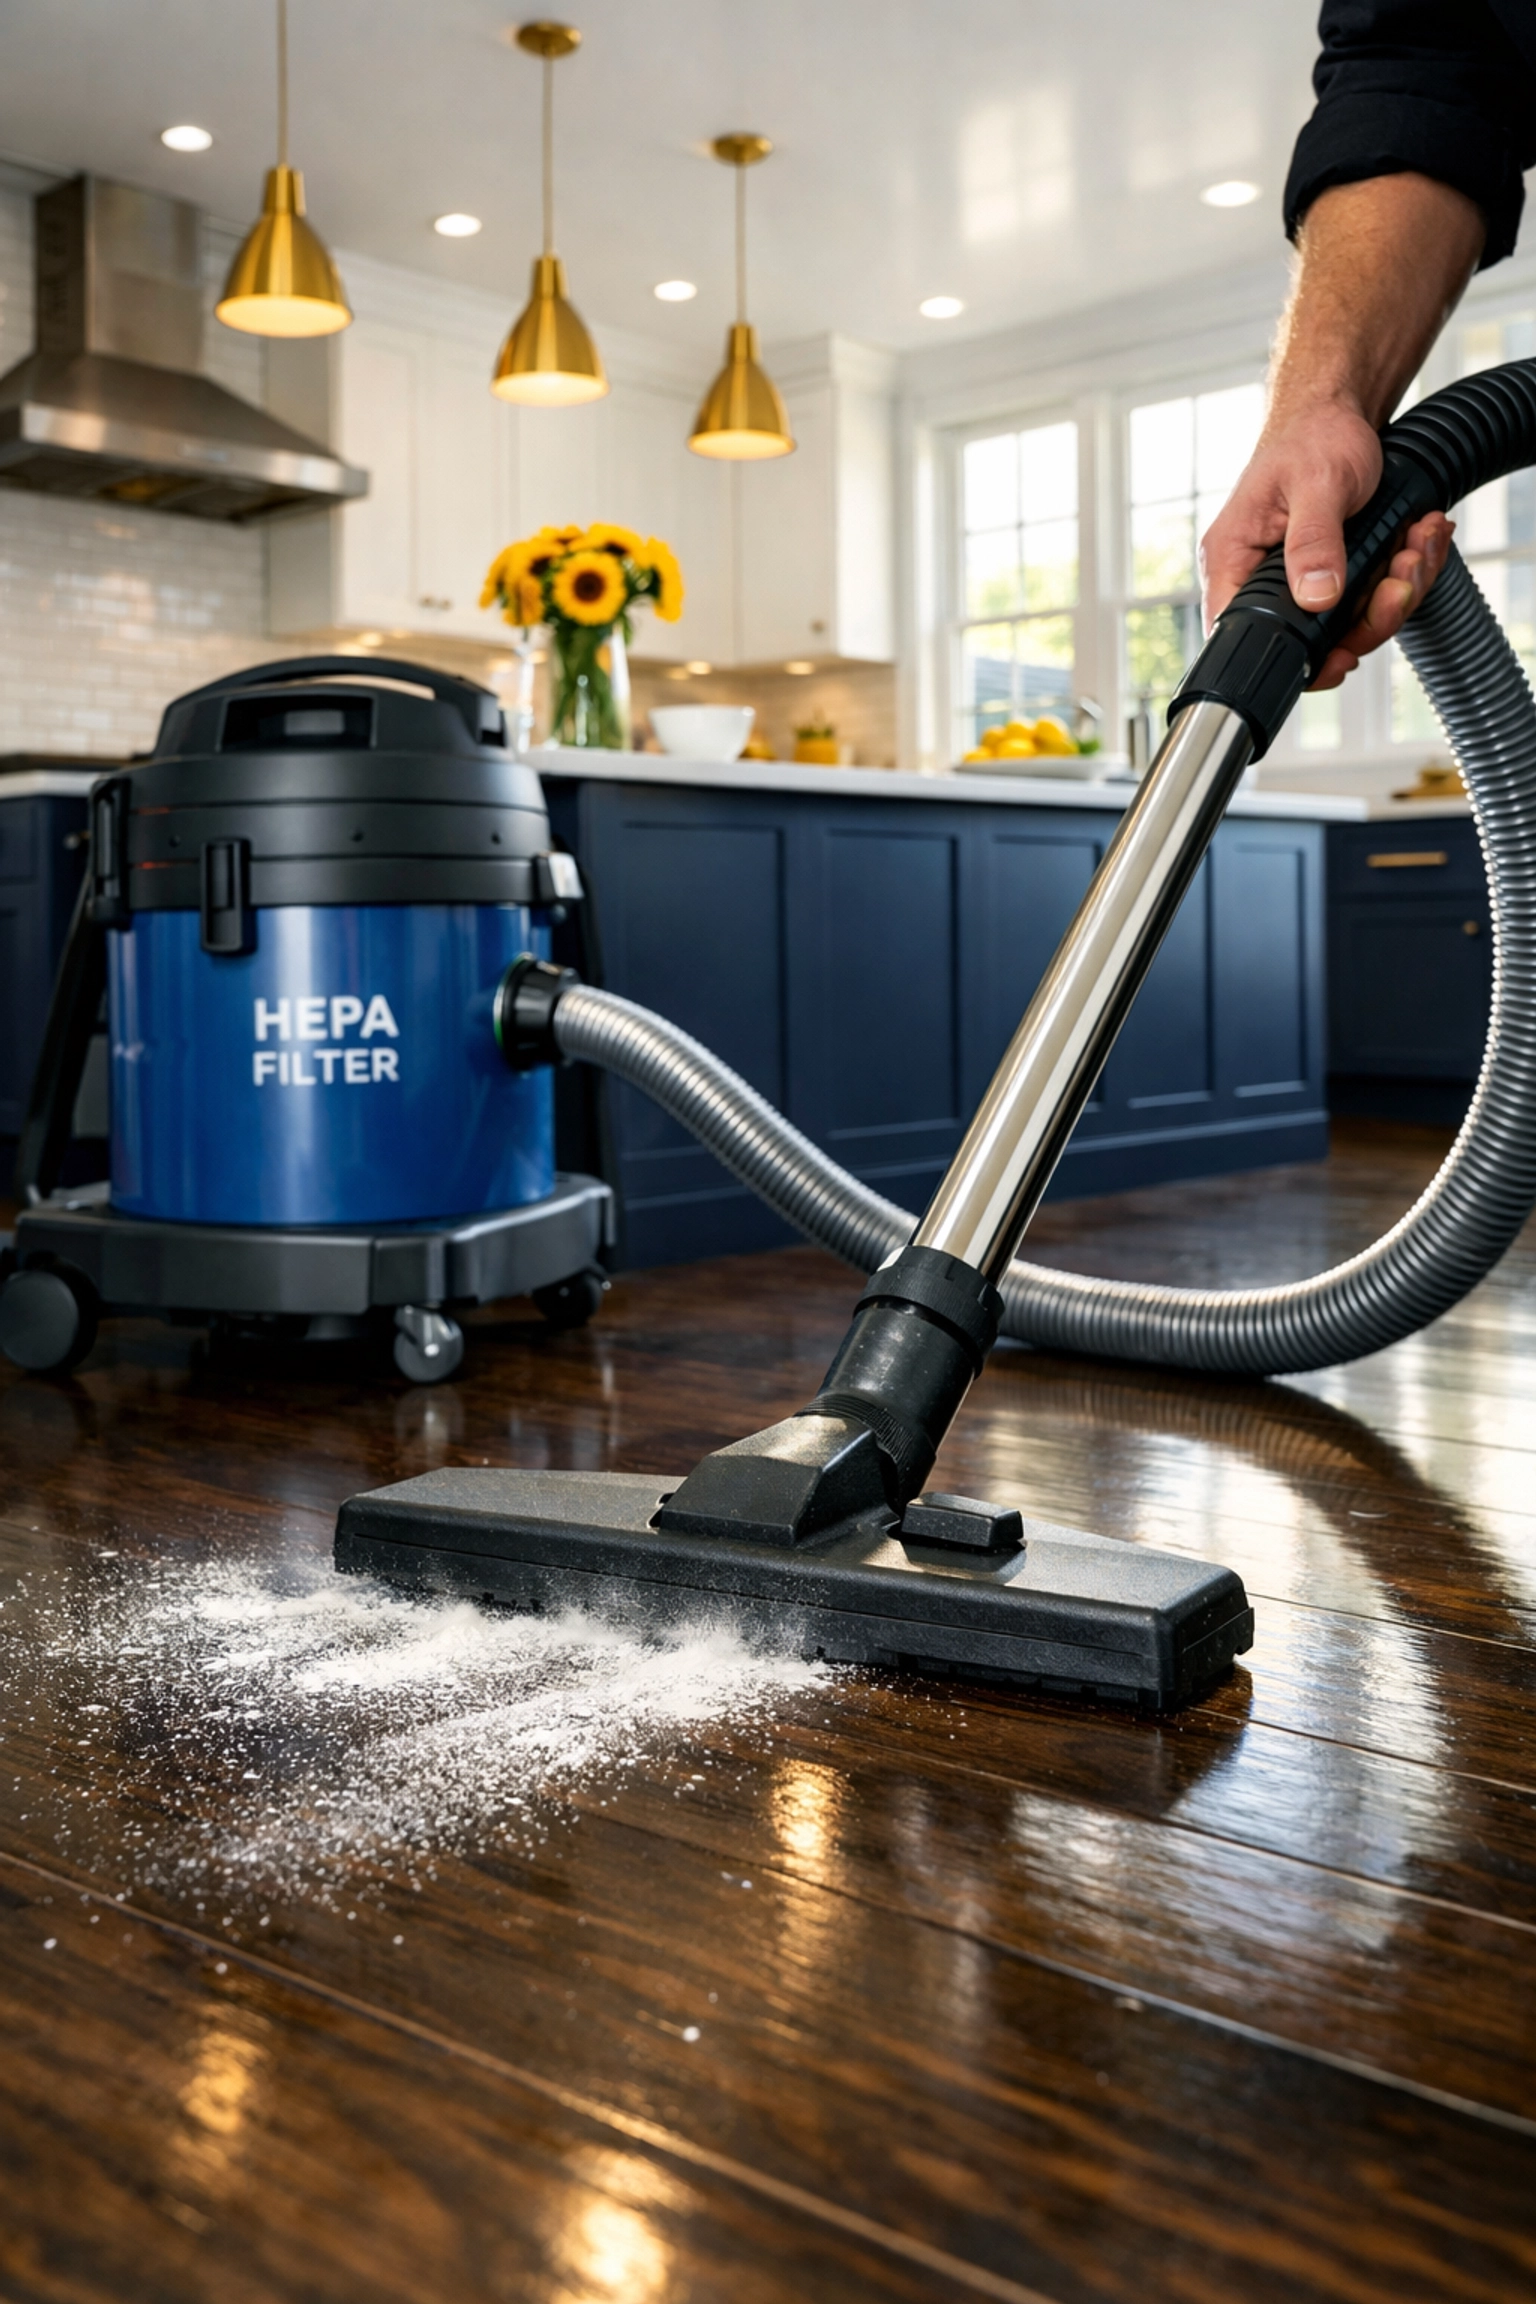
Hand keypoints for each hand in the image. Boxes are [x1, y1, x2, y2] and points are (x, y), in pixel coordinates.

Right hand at [1200, 397, 1454, 688]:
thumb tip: (1316, 597)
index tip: (1343, 656)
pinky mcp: (1332, 575)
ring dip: (1399, 588)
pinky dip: (1404, 572)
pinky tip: (1417, 537)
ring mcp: (1298, 581)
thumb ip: (1313, 542)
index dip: (1298, 661)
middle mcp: (1260, 581)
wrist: (1338, 410)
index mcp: (1233, 563)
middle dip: (1372, 614)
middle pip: (1314, 641)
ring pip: (1352, 623)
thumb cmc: (1312, 436)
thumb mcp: (1316, 484)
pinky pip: (1371, 598)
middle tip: (1402, 573)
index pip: (1246, 637)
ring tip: (1418, 542)